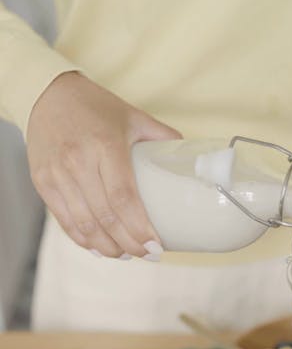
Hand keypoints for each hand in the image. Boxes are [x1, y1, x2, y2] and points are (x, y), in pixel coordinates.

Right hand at [26, 71, 180, 257]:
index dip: (139, 227)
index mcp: (105, 145)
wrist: (47, 93)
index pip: (123, 197)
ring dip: (108, 247)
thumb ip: (162, 137)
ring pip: (84, 225)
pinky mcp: (42, 182)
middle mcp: (78, 161)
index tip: (156, 245)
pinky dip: (83, 240)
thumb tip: (191, 161)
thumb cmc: (96, 107)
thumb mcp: (132, 116)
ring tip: (127, 255)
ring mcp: (57, 174)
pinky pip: (64, 221)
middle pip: (106, 217)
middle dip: (129, 244)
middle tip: (148, 254)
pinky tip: (100, 249)